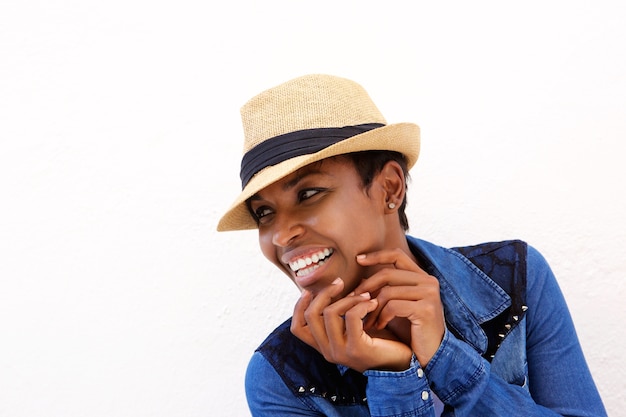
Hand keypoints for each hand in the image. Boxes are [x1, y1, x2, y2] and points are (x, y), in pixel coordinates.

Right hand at [291, 278, 412, 372]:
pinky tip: (373, 303)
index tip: (312, 289)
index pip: (297, 328)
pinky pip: (351, 316)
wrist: (403, 365)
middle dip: (324, 293)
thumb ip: (340, 313)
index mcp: (324, 346)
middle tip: (340, 282)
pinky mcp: (357, 349)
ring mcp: (340, 352)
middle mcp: (327, 352)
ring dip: (349, 297)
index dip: (299, 305)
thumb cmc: (380, 342)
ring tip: (365, 294)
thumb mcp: (353, 327)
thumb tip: (332, 284)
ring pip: (330, 312)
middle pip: (311, 315)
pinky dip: (361, 304)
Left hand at [352, 248, 444, 366]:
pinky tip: (379, 326)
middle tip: (353, 300)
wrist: (431, 356)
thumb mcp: (395, 308)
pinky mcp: (426, 309)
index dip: (376, 255)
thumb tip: (361, 278)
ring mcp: (429, 294)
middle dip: (366, 287)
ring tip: (366, 321)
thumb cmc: (411, 332)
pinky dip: (381, 317)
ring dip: (372, 308)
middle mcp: (428, 281)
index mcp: (422, 277)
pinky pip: (393, 306)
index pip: (397, 255)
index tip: (358, 260)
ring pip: (388, 291)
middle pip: (387, 273)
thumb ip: (383, 291)